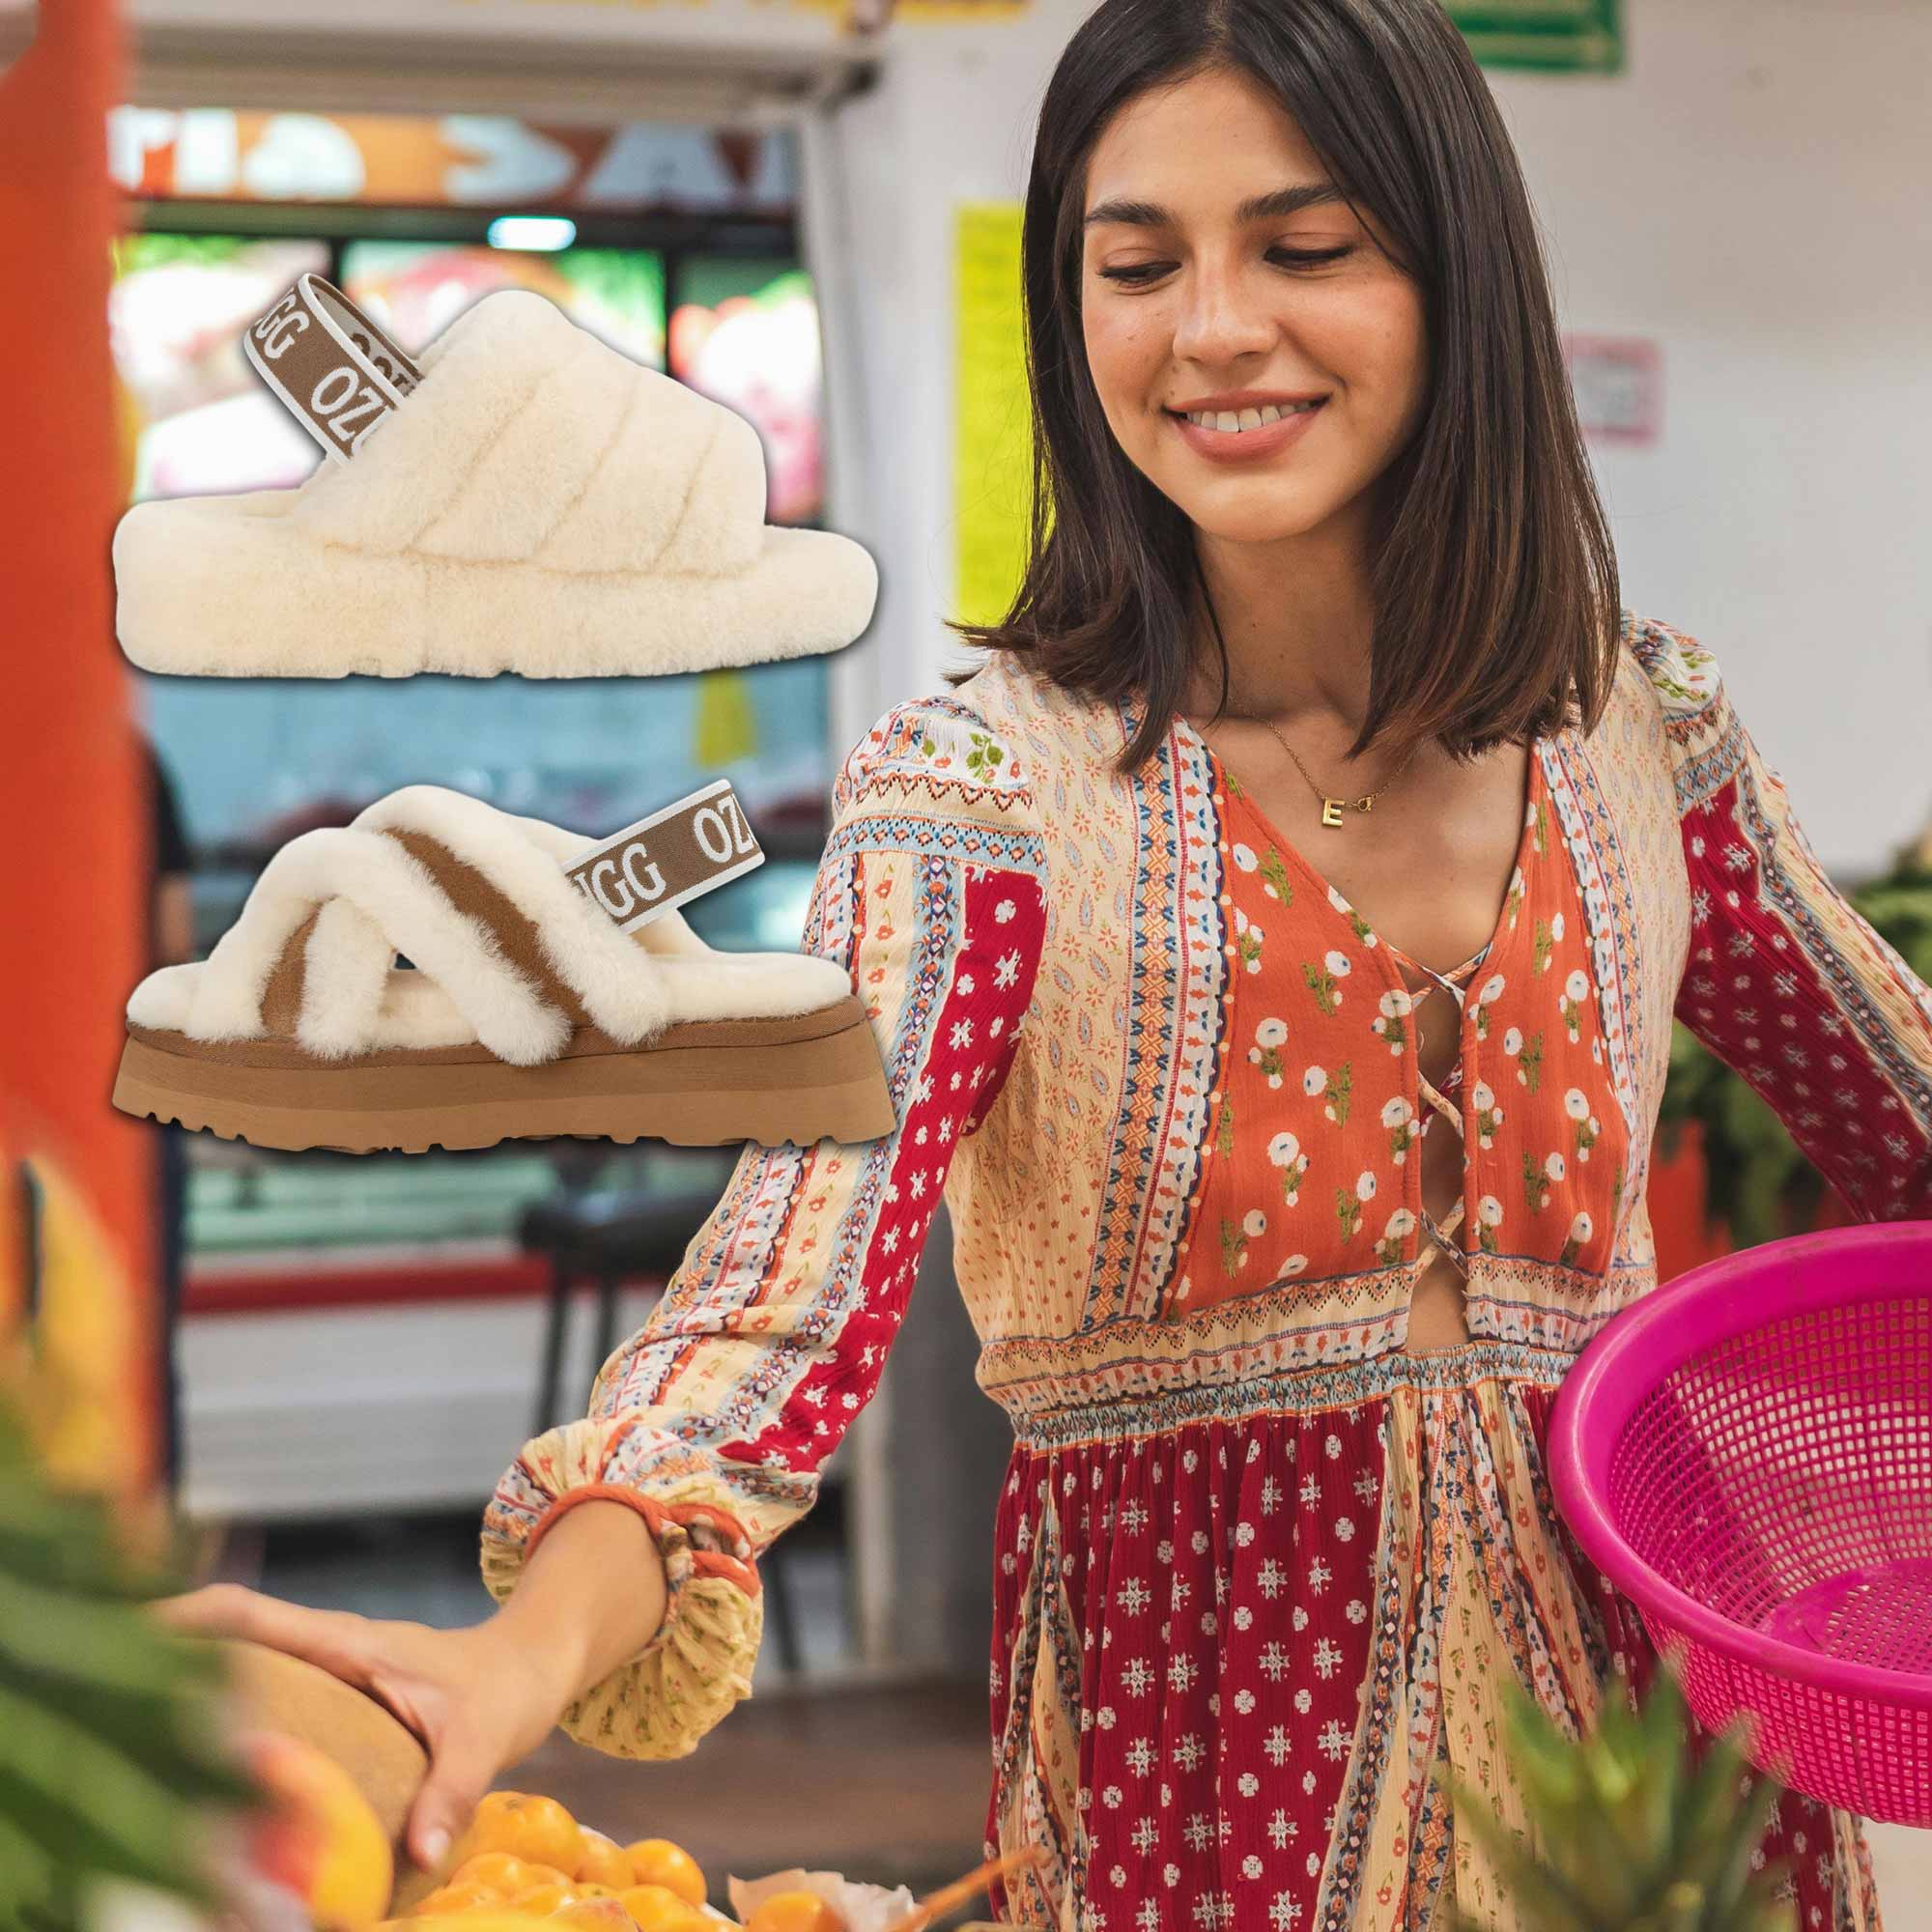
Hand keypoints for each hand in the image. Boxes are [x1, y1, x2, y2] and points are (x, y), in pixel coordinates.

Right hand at [160, 1583, 578, 1871]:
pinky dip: (229, 1722)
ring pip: (239, 1672)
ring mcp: (324, 1674)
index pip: (247, 1616)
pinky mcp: (331, 1700)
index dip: (181, 1620)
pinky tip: (205, 1773)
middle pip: (224, 1643)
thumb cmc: (506, 1689)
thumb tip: (417, 1854)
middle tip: (106, 1708)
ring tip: (138, 1749)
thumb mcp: (484, 1736)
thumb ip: (451, 1790)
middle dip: (162, 1663)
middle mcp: (323, 1650)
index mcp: (345, 1642)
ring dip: (191, 1696)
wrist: (533, 1665)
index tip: (119, 1638)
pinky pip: (266, 1701)